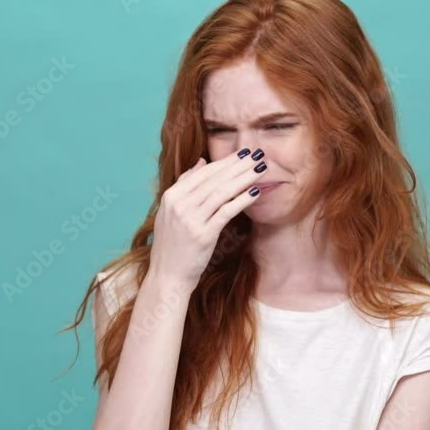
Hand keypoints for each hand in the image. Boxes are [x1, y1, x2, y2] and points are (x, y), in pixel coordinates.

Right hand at [148, 148, 266, 289]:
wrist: (168, 275)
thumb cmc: (173, 245)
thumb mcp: (171, 211)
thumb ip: (185, 184)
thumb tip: (201, 161)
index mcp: (171, 196)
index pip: (203, 173)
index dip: (225, 162)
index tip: (243, 154)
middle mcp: (179, 204)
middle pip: (214, 179)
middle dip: (239, 166)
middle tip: (258, 156)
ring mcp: (190, 219)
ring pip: (222, 192)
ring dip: (244, 178)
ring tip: (261, 169)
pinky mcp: (203, 234)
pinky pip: (226, 211)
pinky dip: (242, 200)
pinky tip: (255, 192)